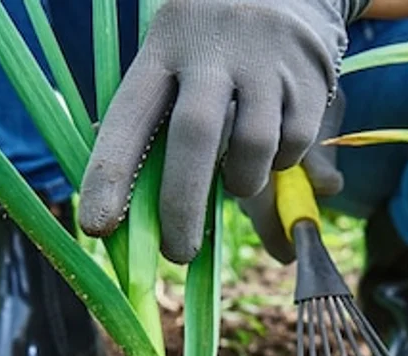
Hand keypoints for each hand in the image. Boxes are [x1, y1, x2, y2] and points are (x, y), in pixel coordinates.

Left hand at [78, 0, 360, 263]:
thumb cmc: (216, 49)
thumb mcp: (180, 69)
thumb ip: (166, 137)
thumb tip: (159, 224)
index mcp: (163, 49)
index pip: (128, 116)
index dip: (111, 174)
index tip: (99, 227)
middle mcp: (212, 49)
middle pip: (195, 136)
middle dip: (183, 205)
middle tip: (178, 254)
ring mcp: (264, 61)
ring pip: (253, 148)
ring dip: (242, 182)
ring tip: (238, 181)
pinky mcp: (308, 76)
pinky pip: (293, 143)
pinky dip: (282, 161)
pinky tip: (275, 147)